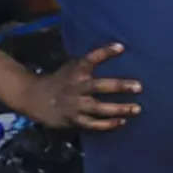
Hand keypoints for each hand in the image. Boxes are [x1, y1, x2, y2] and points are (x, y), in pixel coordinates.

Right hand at [17, 42, 140, 130]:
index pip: (91, 59)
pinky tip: (121, 122)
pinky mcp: (73, 119)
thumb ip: (90, 63)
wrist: (34, 97)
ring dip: (119, 109)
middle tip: (139, 87)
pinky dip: (107, 124)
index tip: (121, 47)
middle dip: (119, 86)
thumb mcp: (72, 67)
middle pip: (99, 86)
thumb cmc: (61, 80)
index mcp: (76, 71)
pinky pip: (92, 124)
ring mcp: (75, 104)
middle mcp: (76, 87)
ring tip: (136, 108)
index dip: (105, 52)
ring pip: (99, 108)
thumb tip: (118, 52)